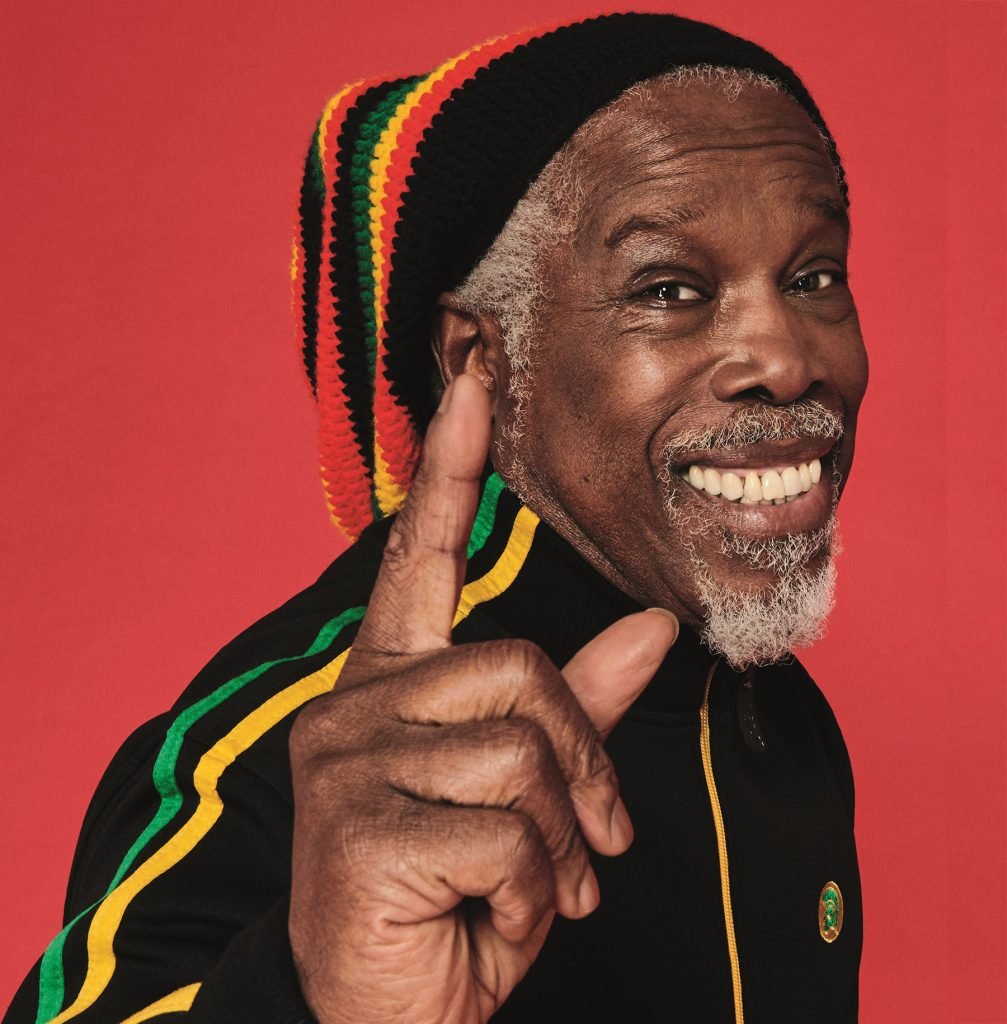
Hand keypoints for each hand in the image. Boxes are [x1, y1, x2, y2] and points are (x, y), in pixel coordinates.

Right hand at [288, 375, 678, 1023]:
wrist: (384, 1011)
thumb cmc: (459, 892)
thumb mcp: (530, 795)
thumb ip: (584, 705)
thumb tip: (655, 626)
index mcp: (395, 680)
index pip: (420, 550)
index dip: (450, 463)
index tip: (470, 374)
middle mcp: (357, 703)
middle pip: (521, 670)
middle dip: (582, 766)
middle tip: (585, 843)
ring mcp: (347, 759)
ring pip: (521, 746)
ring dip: (560, 837)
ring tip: (538, 885)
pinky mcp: (354, 825)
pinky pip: (503, 827)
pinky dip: (535, 888)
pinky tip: (494, 916)